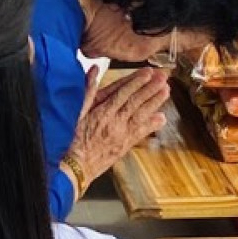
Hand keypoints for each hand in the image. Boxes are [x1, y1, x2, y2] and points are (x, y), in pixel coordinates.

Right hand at [63, 66, 170, 188]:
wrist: (75, 167)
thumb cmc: (72, 139)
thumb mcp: (75, 112)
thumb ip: (86, 91)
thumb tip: (93, 71)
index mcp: (102, 113)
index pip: (123, 93)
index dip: (136, 81)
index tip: (147, 73)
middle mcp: (115, 123)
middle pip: (136, 102)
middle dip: (150, 88)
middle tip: (163, 78)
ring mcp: (122, 135)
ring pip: (141, 115)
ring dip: (154, 102)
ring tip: (165, 91)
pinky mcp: (124, 145)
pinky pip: (140, 133)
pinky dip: (151, 125)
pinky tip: (161, 118)